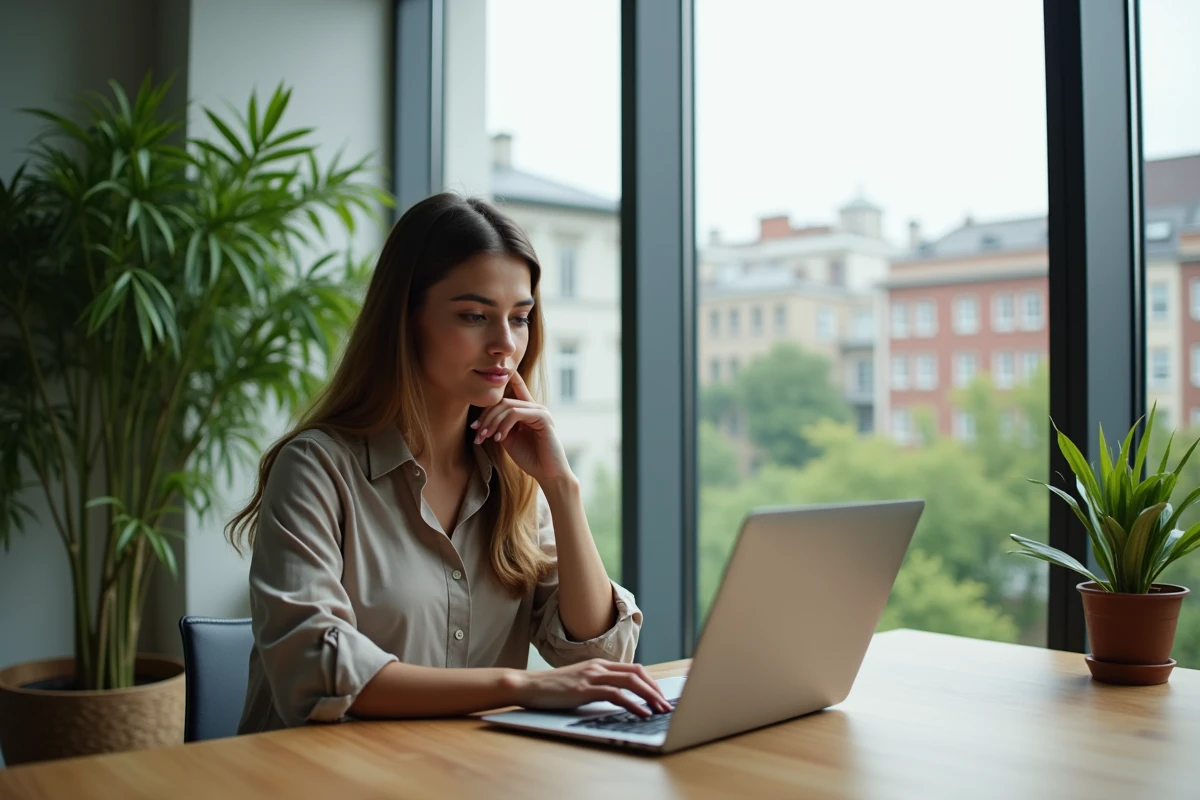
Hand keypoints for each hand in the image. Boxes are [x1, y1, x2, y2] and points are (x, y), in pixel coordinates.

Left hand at [471, 371, 571, 485]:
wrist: (547, 474)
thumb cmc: (529, 458)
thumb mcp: (509, 439)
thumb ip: (500, 425)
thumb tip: (484, 418)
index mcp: (528, 410)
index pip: (517, 387)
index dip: (505, 380)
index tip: (487, 383)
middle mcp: (535, 407)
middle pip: (503, 401)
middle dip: (486, 416)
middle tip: (476, 432)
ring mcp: (540, 410)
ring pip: (507, 406)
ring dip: (492, 422)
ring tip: (484, 437)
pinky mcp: (543, 417)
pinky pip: (516, 414)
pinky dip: (503, 425)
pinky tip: (499, 438)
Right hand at [508, 659, 672, 717]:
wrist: (527, 685)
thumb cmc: (551, 688)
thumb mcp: (579, 683)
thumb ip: (596, 686)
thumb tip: (617, 698)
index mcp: (599, 664)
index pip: (634, 669)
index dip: (651, 682)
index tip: (660, 697)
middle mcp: (598, 666)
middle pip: (638, 673)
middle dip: (656, 690)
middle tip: (666, 706)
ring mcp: (592, 676)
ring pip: (631, 682)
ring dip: (650, 697)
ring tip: (660, 711)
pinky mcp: (585, 689)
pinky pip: (616, 695)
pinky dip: (633, 704)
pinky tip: (642, 714)